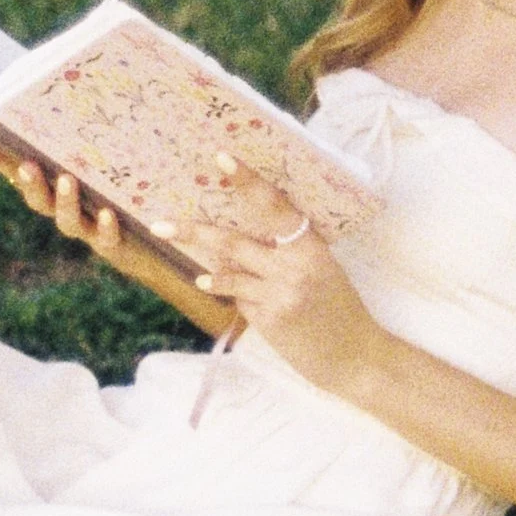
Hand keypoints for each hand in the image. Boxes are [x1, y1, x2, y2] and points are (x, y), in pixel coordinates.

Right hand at [0, 133, 188, 293]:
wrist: (162, 244)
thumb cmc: (123, 194)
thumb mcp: (101, 164)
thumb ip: (73, 141)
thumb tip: (47, 107)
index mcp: (58, 191)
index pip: (21, 175)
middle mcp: (68, 212)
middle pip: (39, 201)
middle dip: (31, 182)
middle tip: (27, 163)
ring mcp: (91, 230)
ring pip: (69, 221)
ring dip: (64, 202)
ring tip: (67, 180)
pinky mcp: (119, 245)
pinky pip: (109, 239)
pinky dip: (107, 228)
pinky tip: (110, 212)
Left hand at [188, 152, 378, 395]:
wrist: (356, 357)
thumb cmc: (340, 307)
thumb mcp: (323, 268)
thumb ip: (288, 250)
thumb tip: (244, 234)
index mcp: (312, 247)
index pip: (275, 206)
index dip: (248, 181)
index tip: (222, 159)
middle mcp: (294, 267)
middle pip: (233, 242)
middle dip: (193, 231)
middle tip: (159, 223)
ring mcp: (279, 295)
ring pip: (227, 271)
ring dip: (200, 262)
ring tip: (170, 239)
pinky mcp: (269, 321)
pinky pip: (238, 298)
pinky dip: (230, 290)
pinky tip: (221, 289)